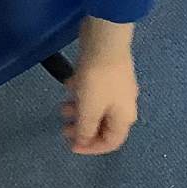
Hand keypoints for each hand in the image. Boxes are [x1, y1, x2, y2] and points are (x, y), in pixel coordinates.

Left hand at [62, 35, 140, 155]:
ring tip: (62, 106)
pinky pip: (94, 90)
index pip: (111, 143)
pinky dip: (82, 92)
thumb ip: (85, 129)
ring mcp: (117, 87)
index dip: (91, 148)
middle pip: (103, 125)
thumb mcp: (89, 109)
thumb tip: (83, 143)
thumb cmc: (97, 79)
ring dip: (79, 110)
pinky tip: (69, 84)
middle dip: (82, 129)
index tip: (71, 145)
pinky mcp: (108, 72)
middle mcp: (124, 105)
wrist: (105, 39)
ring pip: (97, 107)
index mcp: (124, 117)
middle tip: (63, 127)